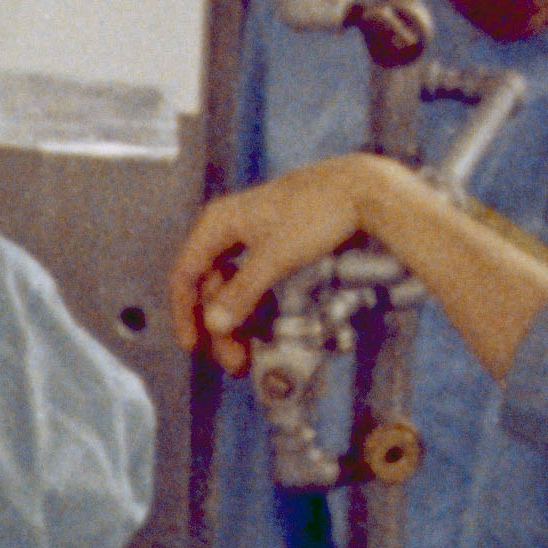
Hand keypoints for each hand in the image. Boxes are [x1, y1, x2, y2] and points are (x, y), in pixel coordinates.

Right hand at [167, 161, 392, 371]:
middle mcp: (228, 229)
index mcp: (218, 223)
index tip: (194, 344)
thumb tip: (214, 324)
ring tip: (251, 349)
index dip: (186, 313)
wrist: (362, 189)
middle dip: (221, 326)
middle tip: (234, 359)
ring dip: (240, 320)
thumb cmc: (318, 210)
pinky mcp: (273, 243)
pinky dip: (257, 305)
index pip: (186, 275)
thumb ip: (242, 293)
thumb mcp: (276, 256)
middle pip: (212, 287)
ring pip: (233, 287)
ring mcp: (251, 236)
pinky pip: (253, 281)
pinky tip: (265, 324)